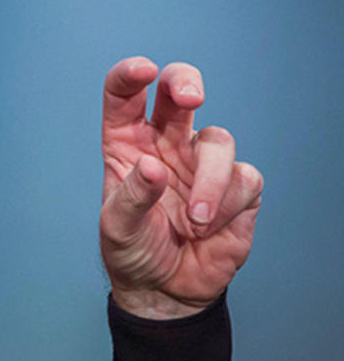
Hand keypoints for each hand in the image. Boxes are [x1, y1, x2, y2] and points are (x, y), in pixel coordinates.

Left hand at [99, 57, 262, 318]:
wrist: (165, 290)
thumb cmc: (133, 251)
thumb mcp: (117, 228)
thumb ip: (132, 197)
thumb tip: (152, 167)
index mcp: (127, 144)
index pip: (125, 97)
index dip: (131, 75)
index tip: (143, 71)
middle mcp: (166, 144)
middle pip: (179, 90)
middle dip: (186, 81)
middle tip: (191, 95)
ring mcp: (202, 162)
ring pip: (218, 140)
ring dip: (208, 180)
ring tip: (193, 221)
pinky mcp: (236, 187)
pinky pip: (243, 178)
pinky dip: (226, 205)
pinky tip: (208, 229)